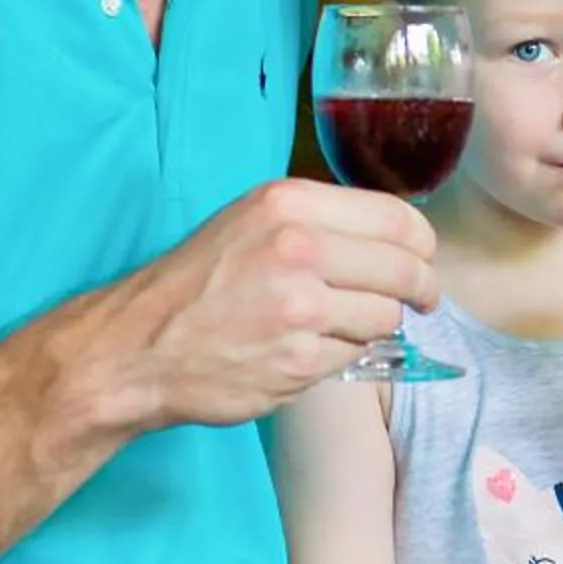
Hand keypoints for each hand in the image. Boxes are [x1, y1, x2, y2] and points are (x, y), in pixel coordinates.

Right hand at [120, 178, 438, 428]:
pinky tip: (306, 349)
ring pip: (385, 317)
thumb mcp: (251, 222)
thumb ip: (319, 222)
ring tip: (337, 324)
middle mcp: (299, 248)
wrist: (138, 346)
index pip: (396, 218)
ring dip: (374, 325)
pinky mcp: (299, 359)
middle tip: (421, 300)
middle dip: (420, 289)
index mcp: (289, 204)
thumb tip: (394, 239)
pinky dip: (340, 355)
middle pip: (404, 270)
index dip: (421, 244)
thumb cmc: (195, 284)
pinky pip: (353, 355)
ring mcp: (301, 307)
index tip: (424, 258)